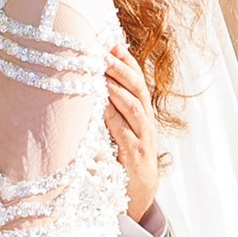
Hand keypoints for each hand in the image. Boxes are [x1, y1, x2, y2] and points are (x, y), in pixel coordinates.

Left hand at [105, 47, 161, 226]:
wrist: (139, 193)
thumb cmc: (124, 156)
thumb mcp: (120, 128)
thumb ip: (111, 105)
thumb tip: (92, 79)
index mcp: (141, 112)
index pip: (137, 79)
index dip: (127, 61)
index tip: (111, 43)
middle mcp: (145, 122)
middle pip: (137, 89)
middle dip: (121, 70)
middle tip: (104, 55)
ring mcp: (142, 138)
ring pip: (134, 108)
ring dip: (118, 90)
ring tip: (103, 76)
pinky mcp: (135, 157)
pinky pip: (125, 134)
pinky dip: (114, 119)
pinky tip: (103, 108)